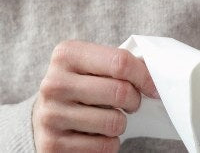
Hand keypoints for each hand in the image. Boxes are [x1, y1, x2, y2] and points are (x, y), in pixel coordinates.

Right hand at [32, 40, 158, 151]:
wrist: (44, 118)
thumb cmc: (79, 89)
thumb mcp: (91, 66)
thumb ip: (118, 64)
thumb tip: (155, 71)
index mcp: (66, 55)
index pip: (119, 61)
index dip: (144, 76)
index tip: (153, 87)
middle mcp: (54, 83)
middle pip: (120, 91)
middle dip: (134, 101)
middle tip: (129, 104)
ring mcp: (51, 115)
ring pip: (114, 122)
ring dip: (120, 123)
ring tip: (107, 118)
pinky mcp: (53, 144)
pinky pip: (104, 146)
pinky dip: (108, 143)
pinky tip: (94, 135)